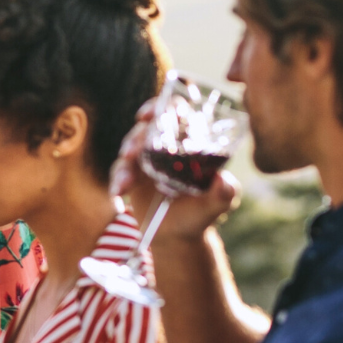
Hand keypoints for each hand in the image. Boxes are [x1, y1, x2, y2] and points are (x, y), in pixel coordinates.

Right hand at [111, 100, 239, 241]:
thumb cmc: (202, 212)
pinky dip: (117, 180)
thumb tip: (224, 181)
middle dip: (136, 138)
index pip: (174, 113)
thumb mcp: (218, 204)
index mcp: (188, 142)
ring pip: (130, 148)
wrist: (178, 235)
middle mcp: (165, 145)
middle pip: (146, 129)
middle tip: (130, 152)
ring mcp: (146, 159)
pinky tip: (119, 193)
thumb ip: (224, 193)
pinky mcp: (130, 175)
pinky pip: (119, 171)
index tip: (149, 115)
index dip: (160, 108)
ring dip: (125, 162)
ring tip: (126, 182)